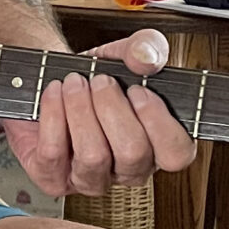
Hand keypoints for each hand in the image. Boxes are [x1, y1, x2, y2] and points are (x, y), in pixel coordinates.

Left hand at [2, 28, 196, 200]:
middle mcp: (130, 171)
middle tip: (99, 80)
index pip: (177, 154)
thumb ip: (147, 48)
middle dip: (111, 107)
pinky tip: (54, 94)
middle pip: (132, 152)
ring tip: (74, 83)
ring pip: (93, 156)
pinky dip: (52, 115)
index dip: (158, 122)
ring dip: (80, 109)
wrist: (55, 84)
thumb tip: (145, 58)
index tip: (137, 90)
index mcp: (159, 147)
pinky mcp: (55, 179)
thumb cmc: (97, 78)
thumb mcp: (125, 54)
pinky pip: (54, 155)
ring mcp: (93, 180)